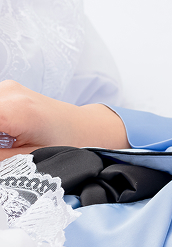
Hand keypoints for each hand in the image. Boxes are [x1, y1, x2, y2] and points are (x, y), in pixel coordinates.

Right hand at [0, 80, 127, 157]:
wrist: (87, 128)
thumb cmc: (68, 145)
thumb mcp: (32, 158)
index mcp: (14, 110)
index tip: (1, 152)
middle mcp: (8, 92)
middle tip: (5, 149)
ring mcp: (7, 87)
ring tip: (8, 142)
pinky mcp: (7, 89)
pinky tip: (6, 136)